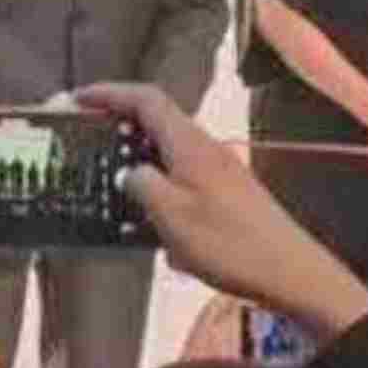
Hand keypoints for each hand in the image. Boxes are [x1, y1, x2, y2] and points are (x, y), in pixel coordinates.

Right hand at [76, 82, 367, 342]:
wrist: (291, 274)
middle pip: (157, 122)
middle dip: (119, 127)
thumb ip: (141, 185)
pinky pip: (183, 179)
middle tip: (87, 143)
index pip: (146, 100)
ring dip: (139, 161)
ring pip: (169, 153)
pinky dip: (159, 189)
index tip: (76, 101)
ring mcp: (220, 172)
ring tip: (111, 186)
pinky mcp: (228, 196)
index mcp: (190, 144)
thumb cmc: (228, 242)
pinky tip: (151, 223)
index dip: (109, 94)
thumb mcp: (171, 215)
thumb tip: (130, 173)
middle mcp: (206, 149)